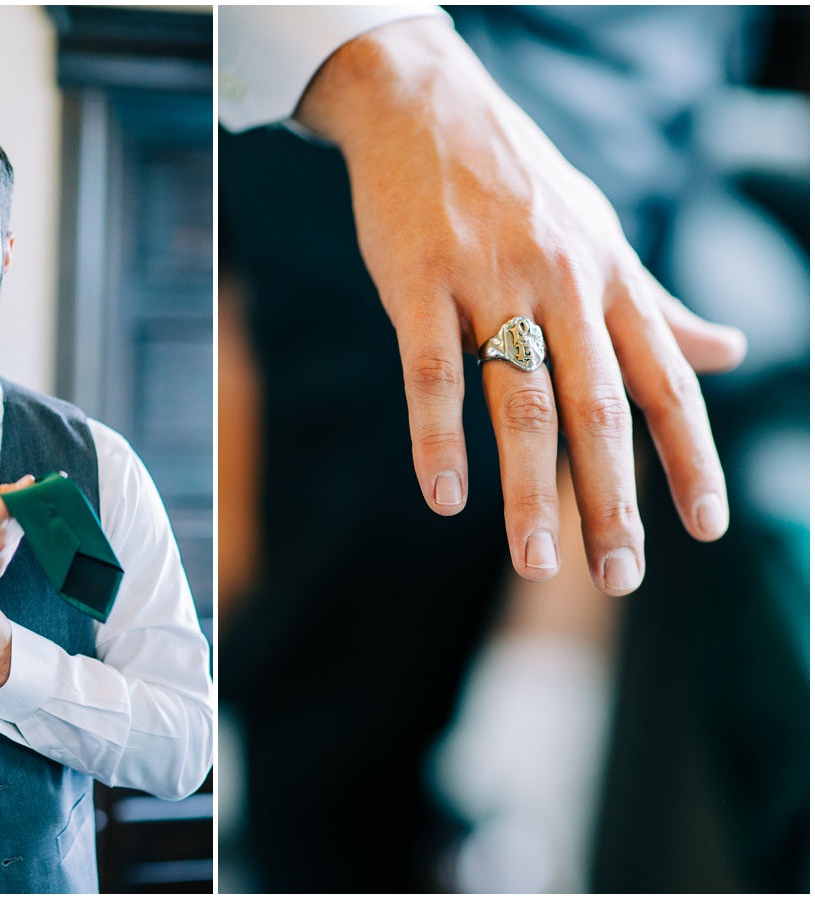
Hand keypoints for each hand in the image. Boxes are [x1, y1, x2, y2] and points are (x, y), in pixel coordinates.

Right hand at [0, 475, 33, 600]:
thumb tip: (27, 484)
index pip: (27, 497)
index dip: (27, 492)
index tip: (27, 488)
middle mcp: (1, 538)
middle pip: (24, 518)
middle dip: (12, 512)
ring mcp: (0, 558)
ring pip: (16, 536)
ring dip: (4, 529)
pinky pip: (6, 552)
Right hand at [294, 17, 745, 594]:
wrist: (427, 107)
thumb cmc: (517, 183)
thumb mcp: (602, 238)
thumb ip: (660, 305)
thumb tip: (733, 351)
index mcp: (611, 279)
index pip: (665, 383)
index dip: (690, 458)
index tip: (704, 529)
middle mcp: (564, 284)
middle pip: (598, 409)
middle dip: (612, 500)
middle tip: (618, 577)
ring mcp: (490, 281)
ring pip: (520, 401)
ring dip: (531, 491)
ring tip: (536, 566)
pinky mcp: (419, 281)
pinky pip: (431, 371)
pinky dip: (437, 437)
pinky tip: (442, 498)